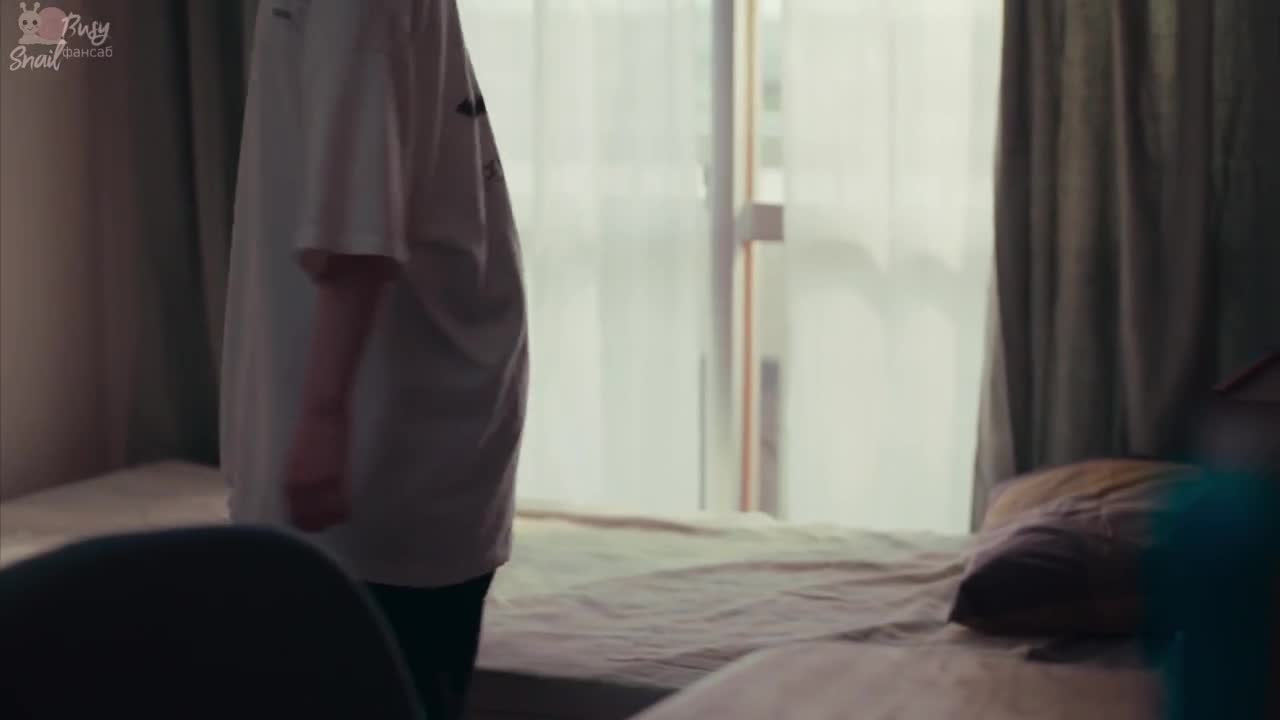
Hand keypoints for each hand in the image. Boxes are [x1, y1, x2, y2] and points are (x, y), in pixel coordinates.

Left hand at [284, 404, 351, 531]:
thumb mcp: (297, 458)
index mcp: (288, 480)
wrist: (321, 412)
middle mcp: (298, 485)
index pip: (292, 512)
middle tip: (326, 525)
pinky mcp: (333, 477)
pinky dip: (343, 510)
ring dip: (331, 519)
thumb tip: (303, 492)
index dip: (302, 521)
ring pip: (323, 514)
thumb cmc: (311, 430)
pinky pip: (339, 504)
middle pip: (306, 518)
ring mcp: (316, 483)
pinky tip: (346, 511)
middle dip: (316, 524)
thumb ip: (298, 477)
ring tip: (338, 519)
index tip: (310, 524)